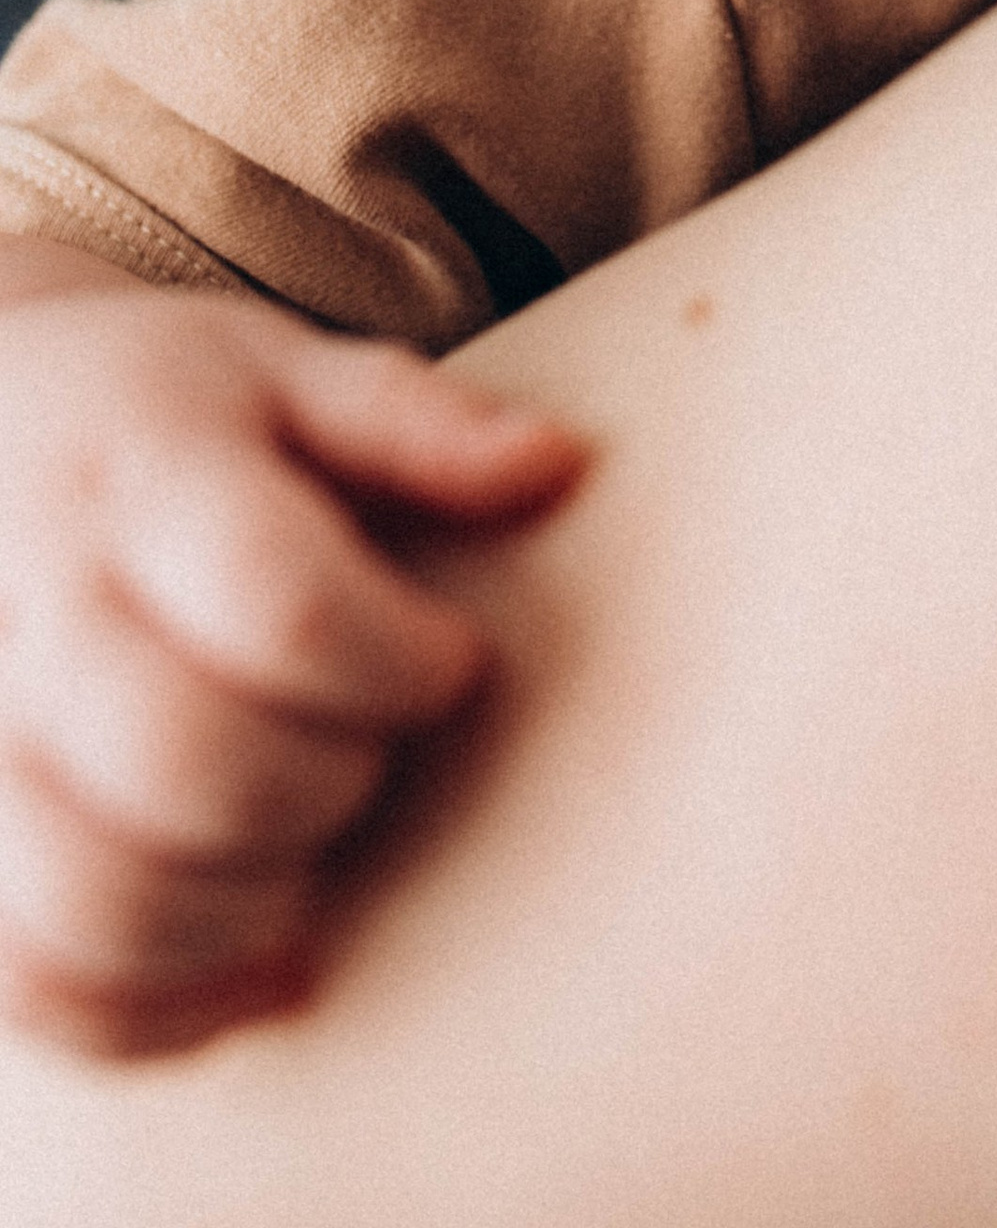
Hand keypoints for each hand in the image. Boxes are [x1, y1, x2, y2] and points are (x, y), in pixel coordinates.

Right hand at [0, 244, 583, 1060]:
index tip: (446, 664)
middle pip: (189, 760)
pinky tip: (246, 954)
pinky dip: (154, 1012)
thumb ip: (416, 422)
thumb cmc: (160, 417)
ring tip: (306, 850)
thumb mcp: (285, 375)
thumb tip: (554, 465)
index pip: (276, 599)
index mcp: (141, 478)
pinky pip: (33, 988)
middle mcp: (35, 614)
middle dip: (326, 785)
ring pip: (98, 897)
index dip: (394, 661)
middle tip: (370, 753)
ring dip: (242, 911)